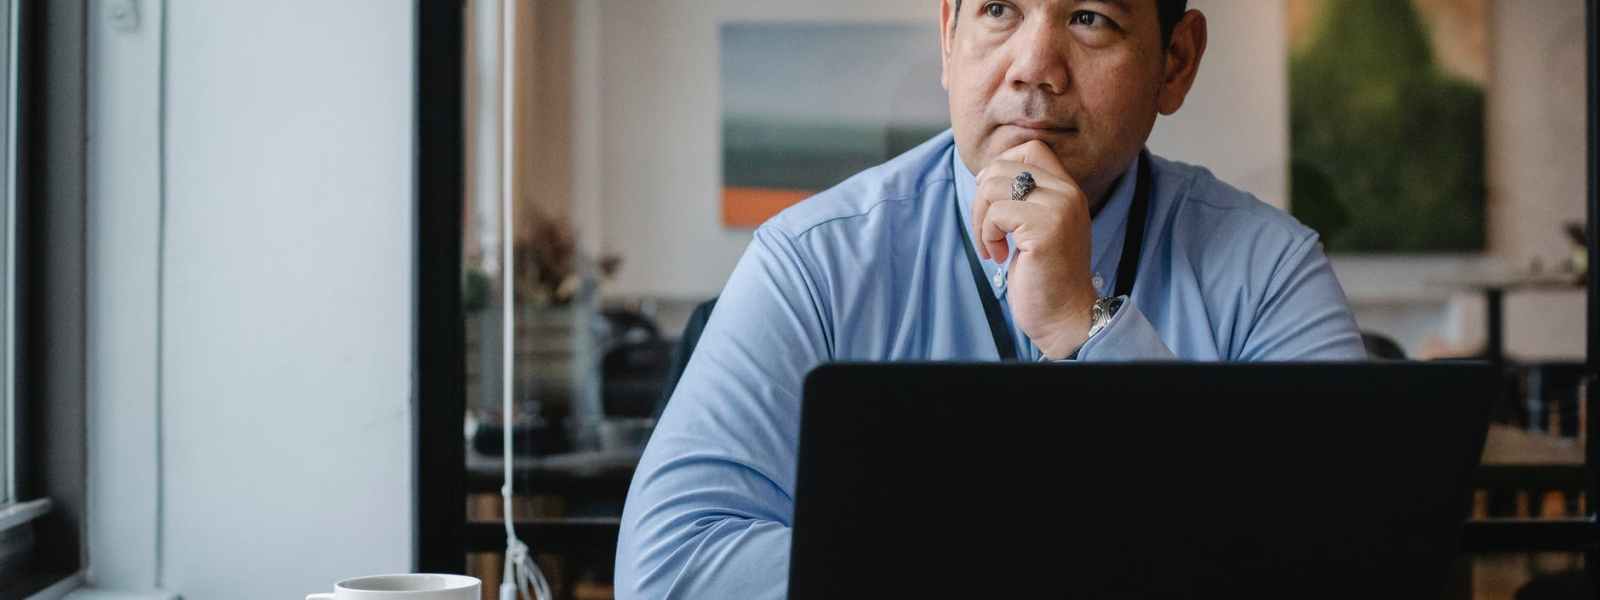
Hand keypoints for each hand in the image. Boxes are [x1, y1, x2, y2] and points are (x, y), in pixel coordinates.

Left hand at [972, 140, 1099, 358]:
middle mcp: (1067, 193)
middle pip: (1002, 167)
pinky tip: (1000, 257)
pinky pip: (996, 214)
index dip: (1001, 169)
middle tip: (987, 232)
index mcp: (1068, 190)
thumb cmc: (1043, 275)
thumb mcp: (1037, 226)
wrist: (1065, 316)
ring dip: (981, 221)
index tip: (995, 205)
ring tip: (993, 247)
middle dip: (981, 199)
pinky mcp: (1045, 230)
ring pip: (992, 187)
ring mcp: (1058, 209)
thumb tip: (984, 175)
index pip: (1030, 150)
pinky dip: (987, 237)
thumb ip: (1023, 198)